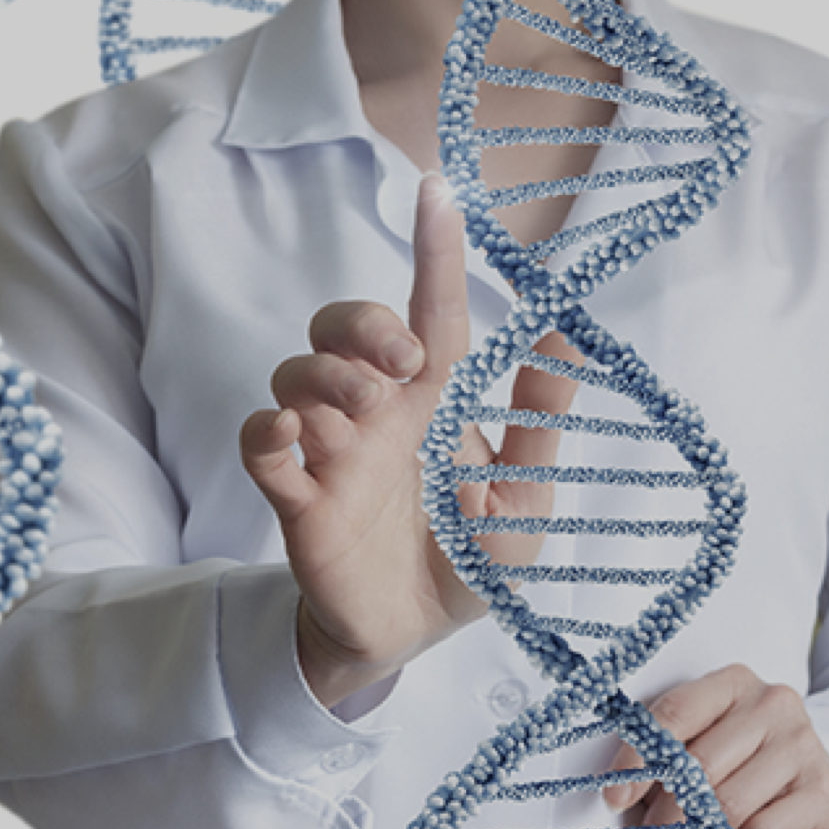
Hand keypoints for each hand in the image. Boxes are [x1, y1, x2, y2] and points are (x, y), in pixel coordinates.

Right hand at [239, 173, 579, 706]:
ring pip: (295, 376)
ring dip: (327, 379)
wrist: (417, 635)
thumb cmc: (469, 561)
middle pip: (341, 327)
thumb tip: (569, 337)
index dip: (433, 252)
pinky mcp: (298, 500)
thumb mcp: (525, 494)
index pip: (430, 311)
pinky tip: (293, 438)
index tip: (437, 193)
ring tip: (367, 416)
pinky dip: (267, 432)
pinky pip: (259, 445)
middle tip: (404, 365)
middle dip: (361, 325)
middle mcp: (376, 416)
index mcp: (433, 404)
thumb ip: (539, 419)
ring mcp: (330, 454)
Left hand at [604, 664, 828, 828]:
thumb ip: (673, 754)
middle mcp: (772, 703)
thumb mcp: (710, 744)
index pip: (675, 713)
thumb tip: (620, 791)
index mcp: (734, 683)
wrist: (814, 794)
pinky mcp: (821, 790)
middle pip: (699, 763)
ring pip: (727, 801)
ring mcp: (802, 744)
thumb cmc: (746, 767)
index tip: (615, 795)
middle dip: (664, 812)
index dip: (638, 757)